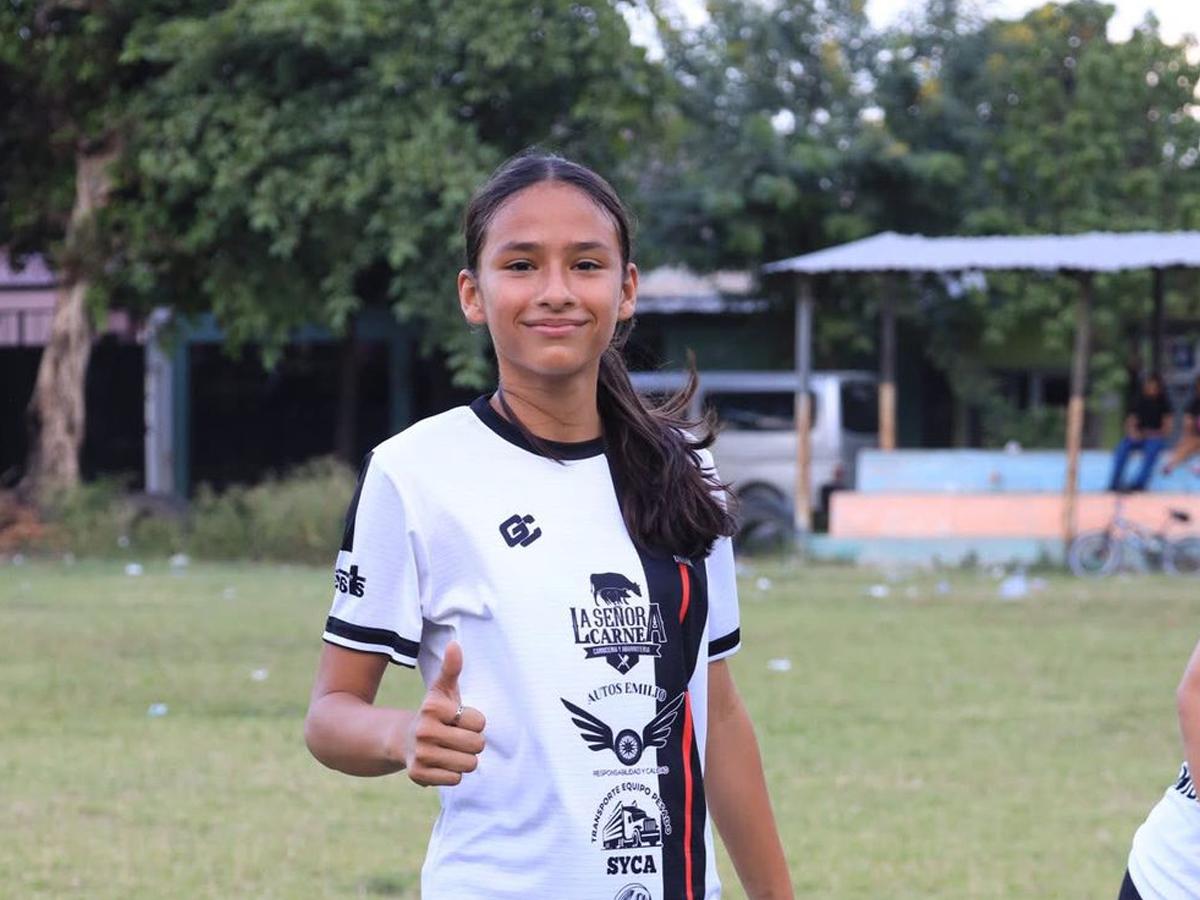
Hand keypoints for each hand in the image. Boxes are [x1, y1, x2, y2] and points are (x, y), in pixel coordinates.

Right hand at [404, 641, 485, 785]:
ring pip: (469, 764)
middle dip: (472, 742)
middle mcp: (424, 730)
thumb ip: (451, 668)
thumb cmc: (434, 713)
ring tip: (449, 750)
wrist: (402, 739)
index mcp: (433, 707)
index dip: (474, 722)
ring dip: (464, 759)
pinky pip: (455, 779)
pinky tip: (440, 762)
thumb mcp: (443, 689)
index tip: (458, 719)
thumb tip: (455, 644)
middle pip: (477, 745)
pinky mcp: (418, 774)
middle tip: (456, 737)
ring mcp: (421, 753)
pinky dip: (452, 773)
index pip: (479, 722)